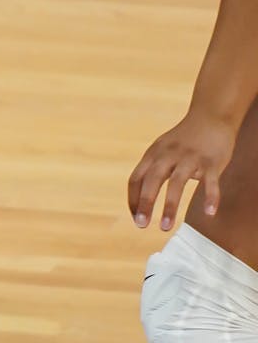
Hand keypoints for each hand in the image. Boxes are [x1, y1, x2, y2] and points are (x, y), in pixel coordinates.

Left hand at [128, 108, 237, 229]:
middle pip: (152, 180)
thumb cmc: (183, 139)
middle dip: (145, 203)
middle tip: (141, 226)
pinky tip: (209, 213)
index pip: (136, 178)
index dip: (133, 198)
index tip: (135, 217)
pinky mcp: (211, 161)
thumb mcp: (161, 150)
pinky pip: (210, 182)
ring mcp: (190, 158)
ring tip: (165, 227)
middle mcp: (168, 155)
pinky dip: (210, 197)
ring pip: (176, 183)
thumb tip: (141, 196)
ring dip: (169, 206)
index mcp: (153, 154)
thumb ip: (153, 169)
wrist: (210, 118)